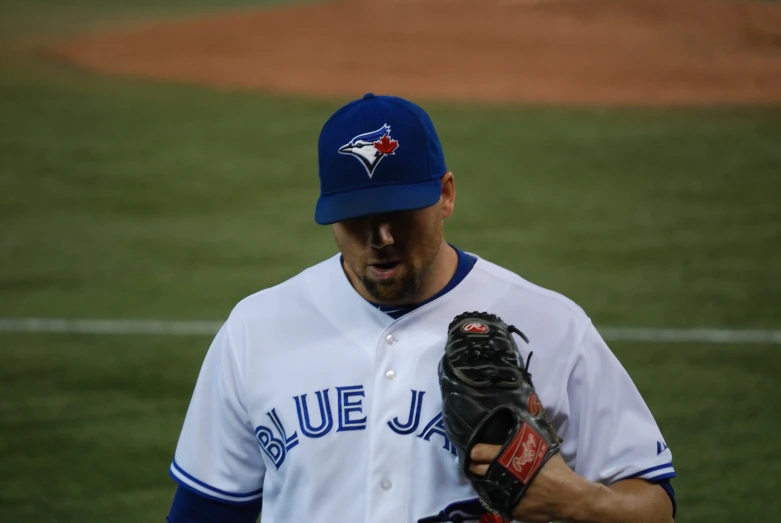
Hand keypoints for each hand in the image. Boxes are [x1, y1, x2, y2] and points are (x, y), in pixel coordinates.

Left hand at [469, 444, 590, 522]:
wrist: (569, 496)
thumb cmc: (556, 469)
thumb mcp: (541, 447)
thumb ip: (525, 440)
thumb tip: (518, 424)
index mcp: (509, 458)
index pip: (480, 452)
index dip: (475, 451)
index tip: (473, 451)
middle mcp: (503, 476)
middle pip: (479, 470)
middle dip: (476, 466)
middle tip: (475, 464)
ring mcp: (506, 494)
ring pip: (486, 486)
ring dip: (485, 481)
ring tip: (486, 477)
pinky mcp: (511, 509)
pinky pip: (498, 500)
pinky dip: (497, 494)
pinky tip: (499, 490)